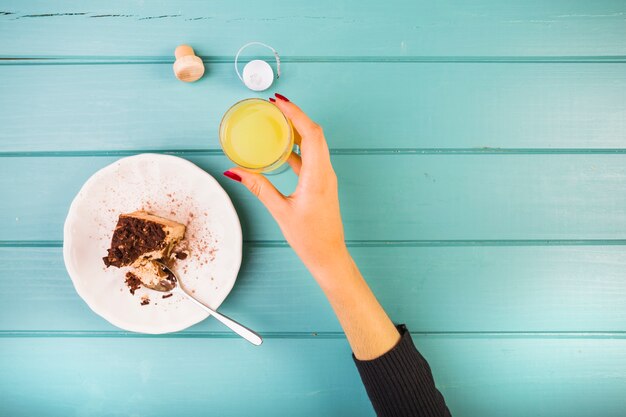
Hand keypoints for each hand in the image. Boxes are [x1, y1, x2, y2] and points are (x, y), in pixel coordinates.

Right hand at [224, 94, 399, 359]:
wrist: (329, 256)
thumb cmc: (309, 238)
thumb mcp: (280, 211)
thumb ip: (259, 188)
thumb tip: (235, 170)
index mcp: (317, 175)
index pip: (310, 134)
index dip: (295, 114)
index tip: (278, 102)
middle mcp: (325, 172)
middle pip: (313, 134)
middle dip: (294, 117)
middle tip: (273, 107)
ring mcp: (325, 177)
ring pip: (313, 145)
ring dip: (296, 131)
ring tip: (275, 122)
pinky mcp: (322, 184)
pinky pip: (310, 158)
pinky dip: (296, 148)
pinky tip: (280, 149)